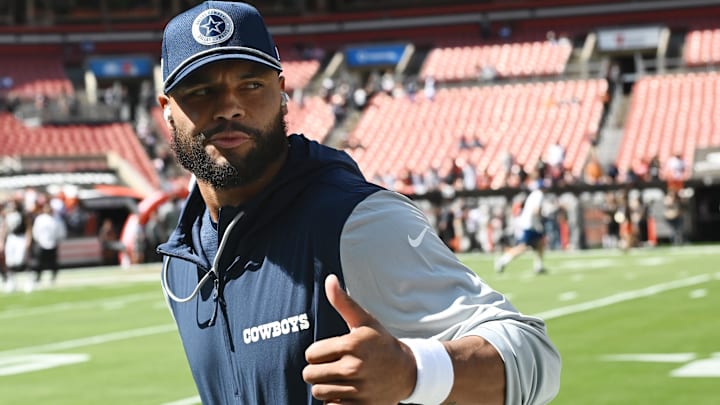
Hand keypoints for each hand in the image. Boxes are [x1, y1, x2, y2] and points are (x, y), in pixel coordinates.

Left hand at [303, 274, 416, 403]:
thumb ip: (343, 302)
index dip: (317, 353)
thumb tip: (329, 279)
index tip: (331, 353)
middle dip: (318, 371)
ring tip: (339, 380)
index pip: (311, 354)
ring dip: (325, 387)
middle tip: (332, 367)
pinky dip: (334, 402)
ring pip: (319, 392)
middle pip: (310, 375)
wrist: (408, 372)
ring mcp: (358, 389)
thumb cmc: (381, 343)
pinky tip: (346, 393)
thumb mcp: (364, 321)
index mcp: (351, 345)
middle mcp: (354, 368)